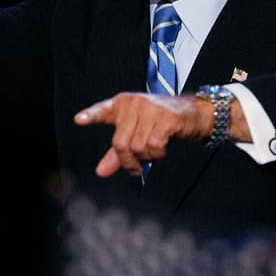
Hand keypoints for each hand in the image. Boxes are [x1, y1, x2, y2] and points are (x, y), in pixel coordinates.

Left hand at [74, 92, 212, 176]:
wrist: (196, 115)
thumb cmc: (164, 124)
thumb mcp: (138, 135)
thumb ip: (117, 153)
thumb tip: (101, 172)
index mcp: (124, 104)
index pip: (104, 110)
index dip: (92, 115)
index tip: (79, 120)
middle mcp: (135, 104)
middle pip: (120, 144)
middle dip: (129, 161)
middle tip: (137, 166)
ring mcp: (151, 110)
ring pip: (138, 148)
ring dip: (148, 157)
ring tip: (156, 150)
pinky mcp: (166, 119)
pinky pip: (154, 147)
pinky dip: (159, 155)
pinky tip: (164, 148)